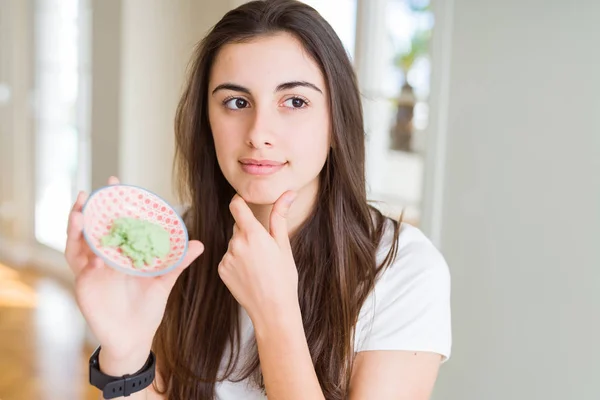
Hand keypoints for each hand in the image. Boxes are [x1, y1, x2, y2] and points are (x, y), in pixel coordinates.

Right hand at [65, 177, 203, 369]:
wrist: (136, 337)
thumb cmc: (147, 308)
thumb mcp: (164, 281)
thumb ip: (178, 263)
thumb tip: (199, 244)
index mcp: (119, 252)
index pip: (113, 222)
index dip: (112, 202)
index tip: (115, 181)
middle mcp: (102, 258)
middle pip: (88, 229)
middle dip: (85, 210)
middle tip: (89, 194)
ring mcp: (91, 272)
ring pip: (76, 247)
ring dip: (76, 231)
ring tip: (80, 216)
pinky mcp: (86, 289)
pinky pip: (83, 273)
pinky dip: (88, 264)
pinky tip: (96, 259)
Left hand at [218, 191, 298, 325]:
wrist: (273, 310)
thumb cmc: (283, 277)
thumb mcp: (283, 245)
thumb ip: (280, 216)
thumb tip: (289, 193)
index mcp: (252, 234)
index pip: (236, 206)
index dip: (239, 201)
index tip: (244, 202)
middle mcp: (236, 243)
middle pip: (239, 226)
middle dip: (249, 231)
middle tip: (265, 249)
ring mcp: (227, 257)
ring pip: (234, 243)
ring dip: (243, 247)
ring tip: (259, 266)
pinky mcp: (221, 270)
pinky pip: (228, 258)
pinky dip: (237, 262)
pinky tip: (250, 274)